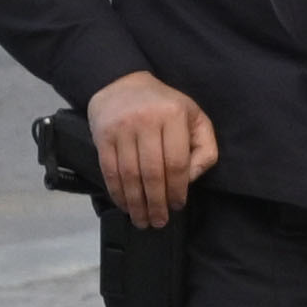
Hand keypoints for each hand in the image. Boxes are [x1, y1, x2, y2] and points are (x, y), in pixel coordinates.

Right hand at [85, 71, 216, 226]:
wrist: (120, 85)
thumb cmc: (163, 106)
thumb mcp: (194, 117)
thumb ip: (204, 147)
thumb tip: (191, 178)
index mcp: (173, 115)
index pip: (177, 161)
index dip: (177, 189)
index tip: (178, 205)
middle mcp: (146, 121)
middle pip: (152, 172)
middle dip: (157, 202)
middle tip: (159, 221)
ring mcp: (121, 129)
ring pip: (130, 175)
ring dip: (136, 204)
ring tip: (142, 220)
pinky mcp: (103, 137)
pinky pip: (110, 171)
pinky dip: (117, 193)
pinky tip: (125, 205)